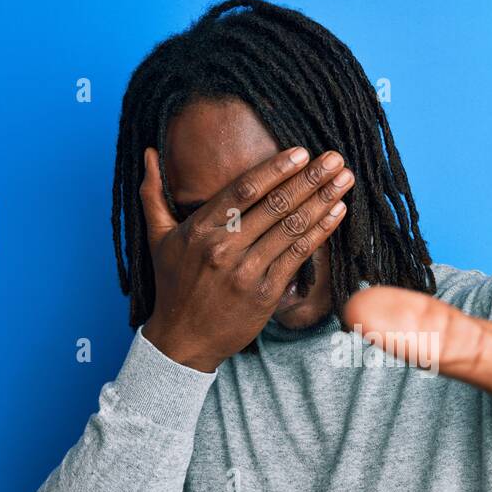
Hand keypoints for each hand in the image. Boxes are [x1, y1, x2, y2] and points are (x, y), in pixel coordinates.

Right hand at [140, 146, 354, 371]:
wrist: (182, 340)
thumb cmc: (173, 286)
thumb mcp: (157, 239)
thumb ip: (153, 195)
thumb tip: (147, 152)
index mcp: (200, 230)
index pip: (243, 190)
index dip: (275, 169)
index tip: (301, 152)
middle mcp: (223, 248)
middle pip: (274, 205)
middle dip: (309, 178)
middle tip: (335, 158)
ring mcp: (245, 272)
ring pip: (290, 228)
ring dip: (322, 201)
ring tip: (344, 180)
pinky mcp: (264, 294)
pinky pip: (297, 257)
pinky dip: (319, 233)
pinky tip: (337, 214)